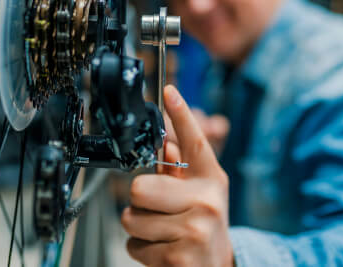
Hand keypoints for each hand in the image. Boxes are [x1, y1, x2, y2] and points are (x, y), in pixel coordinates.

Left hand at [121, 86, 233, 266]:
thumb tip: (163, 144)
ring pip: (131, 218)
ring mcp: (195, 228)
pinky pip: (133, 244)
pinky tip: (163, 250)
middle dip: (140, 203)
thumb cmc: (203, 228)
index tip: (169, 91)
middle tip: (158, 212)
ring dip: (140, 229)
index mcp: (211, 180)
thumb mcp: (199, 196)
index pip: (194, 142)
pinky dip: (141, 250)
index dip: (181, 114)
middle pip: (140, 187)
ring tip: (163, 234)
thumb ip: (178, 172)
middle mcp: (207, 200)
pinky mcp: (179, 255)